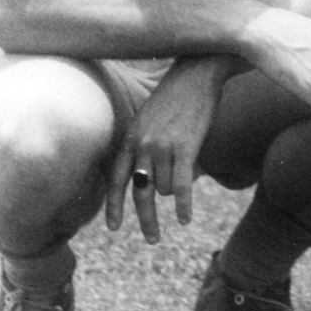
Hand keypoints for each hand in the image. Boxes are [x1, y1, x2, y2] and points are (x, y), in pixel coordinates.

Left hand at [105, 59, 225, 241]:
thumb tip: (144, 179)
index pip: (115, 179)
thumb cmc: (176, 94)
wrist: (197, 71)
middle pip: (140, 194)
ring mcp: (162, 146)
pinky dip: (183, 206)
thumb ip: (142, 144)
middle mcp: (141, 145)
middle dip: (146, 221)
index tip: (113, 227)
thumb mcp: (148, 117)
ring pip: (165, 188)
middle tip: (152, 239)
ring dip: (175, 189)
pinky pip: (181, 187)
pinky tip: (185, 219)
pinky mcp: (185, 147)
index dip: (113, 206)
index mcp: (130, 137)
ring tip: (185, 173)